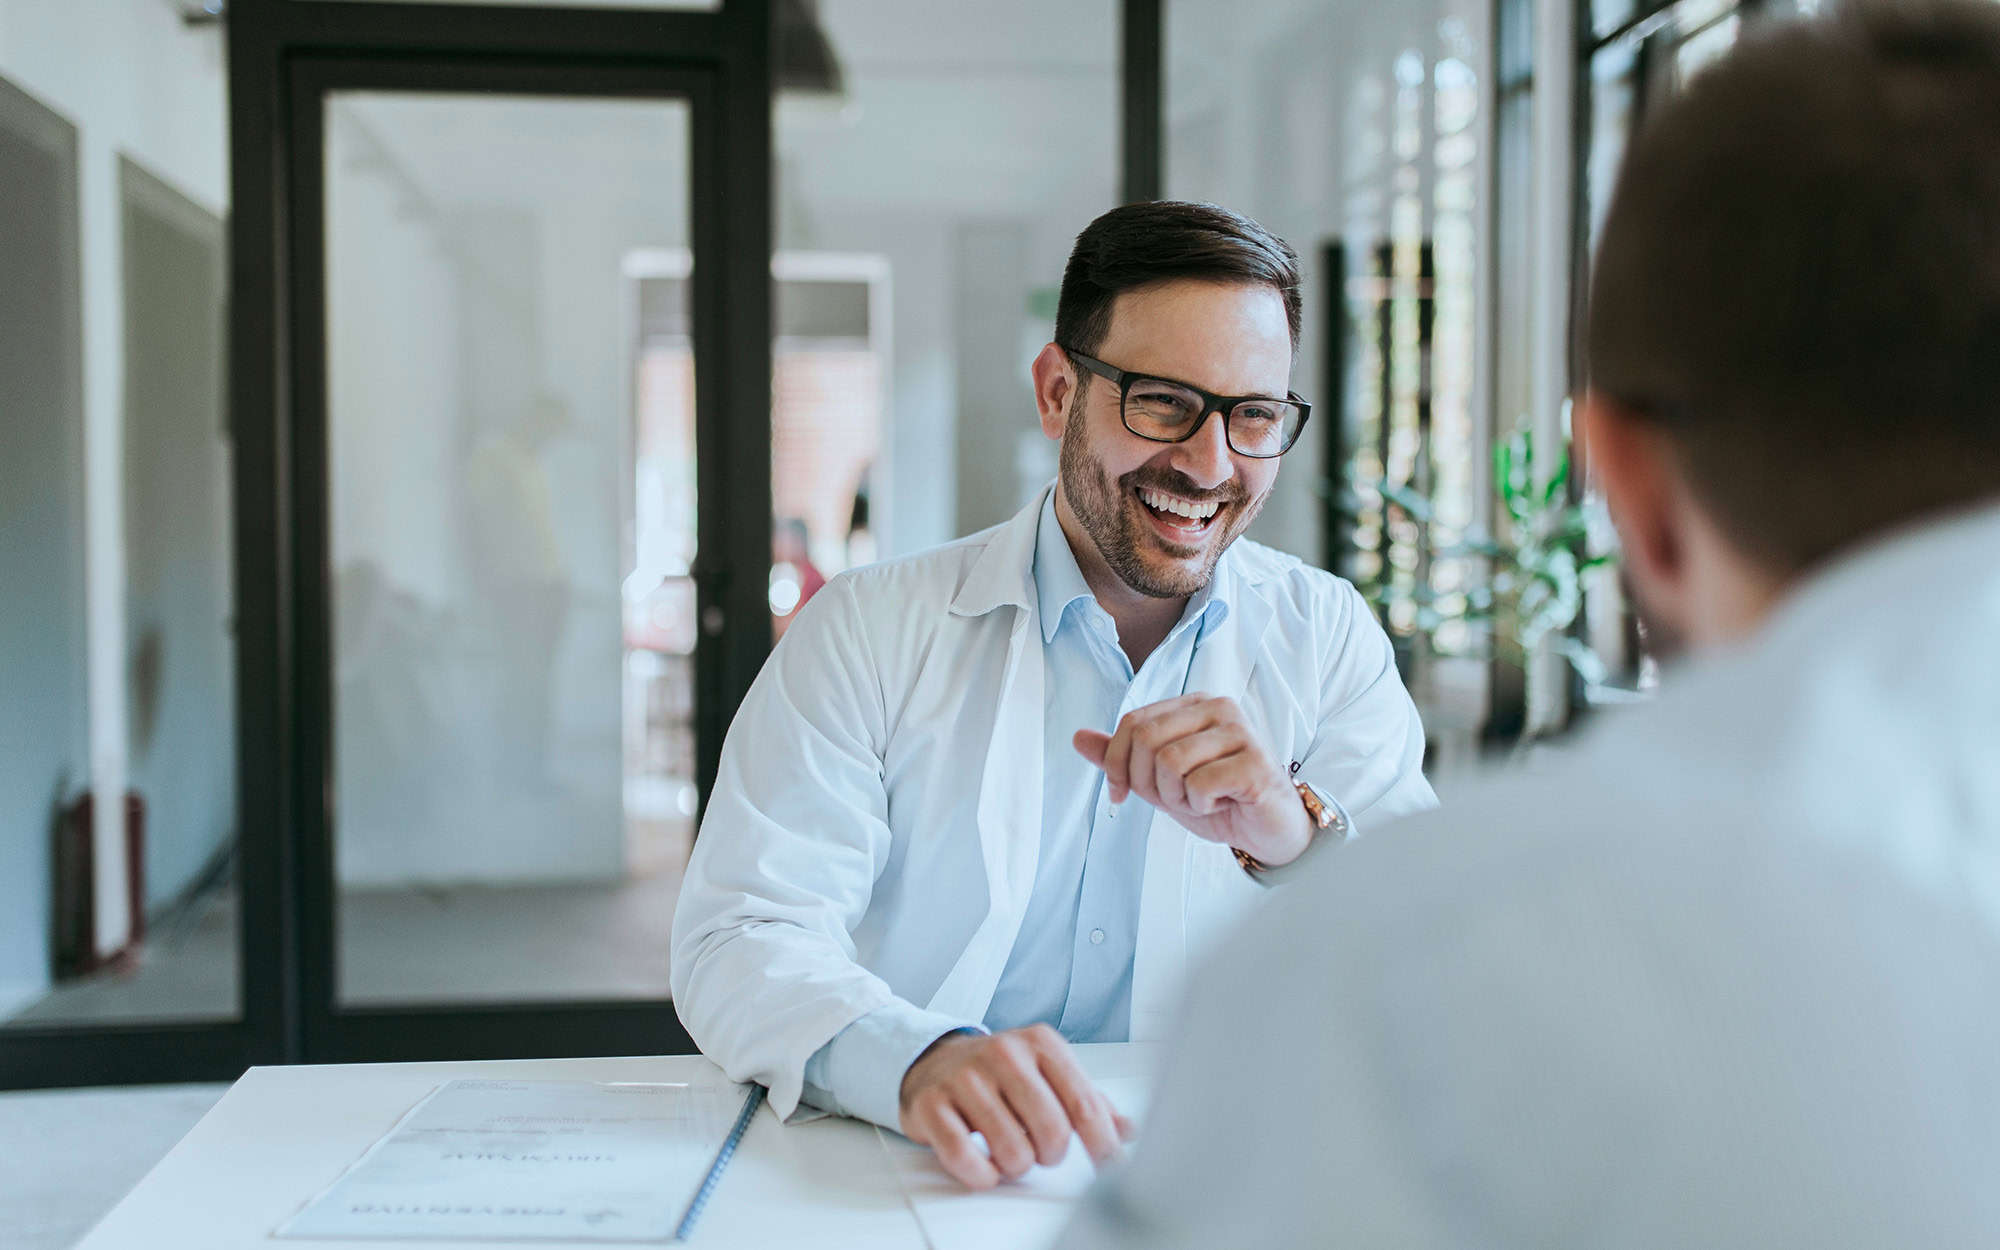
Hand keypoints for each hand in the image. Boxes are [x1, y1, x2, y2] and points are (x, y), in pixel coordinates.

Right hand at [899, 1025, 1135, 1189]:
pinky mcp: (932, 1103)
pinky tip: (985, 1166)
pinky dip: (981, 1174)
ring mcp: (965, 1076)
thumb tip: (1127, 1130)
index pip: (1084, 1105)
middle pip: (1052, 1131)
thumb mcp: (1050, 1076)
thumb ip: (1089, 1102)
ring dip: (1017, 1166)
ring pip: (1012, 1151)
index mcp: (1041, 1044)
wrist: (936, 1062)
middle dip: (1052, 1155)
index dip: (1102, 1145)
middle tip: (1042, 1150)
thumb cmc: (1002, 1075)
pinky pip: (964, 1157)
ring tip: (1011, 1152)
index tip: (1110, 1167)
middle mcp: (1004, 1053)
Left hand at [1073, 693, 1312, 867]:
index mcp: (1193, 705)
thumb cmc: (1218, 799)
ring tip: (1201, 801)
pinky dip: (1200, 806)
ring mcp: (1240, 732)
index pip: (1132, 722)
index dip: (1116, 764)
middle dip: (1146, 783)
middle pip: (1146, 739)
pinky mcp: (1255, 763)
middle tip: (1173, 799)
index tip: (1123, 793)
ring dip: (1176, 797)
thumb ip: (1121, 758)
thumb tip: (1078, 738)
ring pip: (1170, 762)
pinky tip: (1222, 804)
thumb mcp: (1159, 780)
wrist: (1267, 831)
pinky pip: (1199, 784)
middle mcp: (1218, 708)